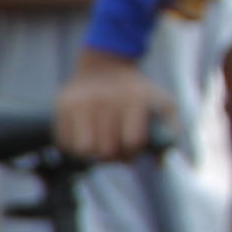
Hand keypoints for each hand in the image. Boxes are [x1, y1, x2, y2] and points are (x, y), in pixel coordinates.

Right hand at [51, 50, 165, 163]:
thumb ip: (169, 132)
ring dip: (92, 153)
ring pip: (83, 149)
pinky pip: (65, 142)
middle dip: (112, 156)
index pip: (131, 142)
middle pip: (106, 150)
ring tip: (98, 145)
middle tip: (114, 150)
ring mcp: (81, 103)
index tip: (132, 149)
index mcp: (133, 100)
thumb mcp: (163, 103)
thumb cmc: (137, 92)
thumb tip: (158, 165)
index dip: (133, 153)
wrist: (105, 65)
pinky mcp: (63, 106)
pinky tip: (84, 138)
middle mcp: (105, 100)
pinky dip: (74, 146)